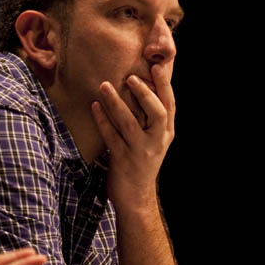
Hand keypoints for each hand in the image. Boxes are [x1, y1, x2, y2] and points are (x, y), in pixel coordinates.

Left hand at [91, 65, 174, 204]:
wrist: (136, 197)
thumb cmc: (142, 162)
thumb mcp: (154, 140)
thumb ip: (151, 118)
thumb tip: (141, 86)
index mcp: (166, 133)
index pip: (170, 105)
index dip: (165, 85)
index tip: (157, 66)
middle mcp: (157, 141)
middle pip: (158, 113)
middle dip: (145, 93)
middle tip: (130, 77)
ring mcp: (141, 152)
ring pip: (129, 123)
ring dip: (116, 103)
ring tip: (104, 86)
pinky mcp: (123, 160)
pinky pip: (111, 136)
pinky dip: (102, 120)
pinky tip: (94, 106)